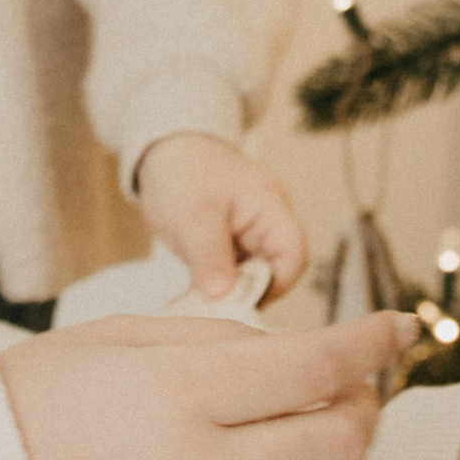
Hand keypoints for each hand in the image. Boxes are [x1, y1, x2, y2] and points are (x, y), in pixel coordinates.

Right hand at [0, 311, 412, 459]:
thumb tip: (295, 349)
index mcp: (176, 396)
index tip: (394, 330)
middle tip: (347, 393)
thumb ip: (214, 341)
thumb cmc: (31, 404)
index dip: (370, 343)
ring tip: (315, 457)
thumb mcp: (116, 340)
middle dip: (360, 410)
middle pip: (336, 444)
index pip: (314, 366)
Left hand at [135, 132, 308, 302]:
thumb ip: (210, 255)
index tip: (241, 300)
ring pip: (247, 280)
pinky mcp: (225, 251)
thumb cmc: (186, 168)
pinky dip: (209, 291)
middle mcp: (264, 227)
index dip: (275, 284)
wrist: (165, 151)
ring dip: (224, 296)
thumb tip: (221, 295)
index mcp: (271, 210)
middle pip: (272, 274)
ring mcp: (245, 240)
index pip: (293, 256)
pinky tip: (186, 299)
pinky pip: (226, 279)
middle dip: (245, 294)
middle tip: (212, 308)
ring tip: (194, 305)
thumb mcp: (195, 213)